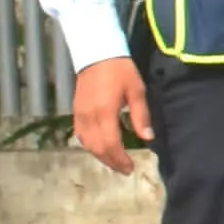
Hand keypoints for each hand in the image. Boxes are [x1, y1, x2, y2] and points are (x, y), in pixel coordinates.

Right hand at [71, 57, 152, 174]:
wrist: (96, 53)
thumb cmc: (121, 71)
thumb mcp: (137, 92)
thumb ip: (141, 116)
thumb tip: (148, 138)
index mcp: (105, 112)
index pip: (111, 144)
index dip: (120, 159)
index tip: (131, 168)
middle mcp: (89, 116)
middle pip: (97, 148)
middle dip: (111, 162)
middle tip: (125, 170)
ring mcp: (79, 114)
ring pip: (87, 143)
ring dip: (100, 155)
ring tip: (115, 162)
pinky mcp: (75, 111)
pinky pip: (80, 134)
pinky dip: (90, 145)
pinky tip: (101, 147)